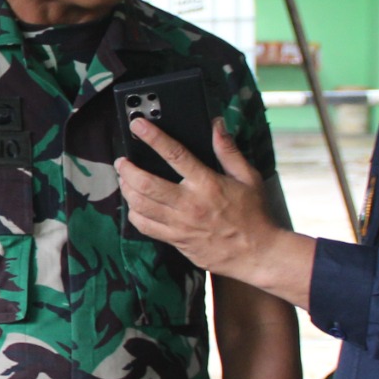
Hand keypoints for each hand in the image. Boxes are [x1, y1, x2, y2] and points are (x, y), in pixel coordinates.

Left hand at [116, 122, 311, 304]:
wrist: (257, 253)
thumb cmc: (254, 214)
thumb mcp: (248, 177)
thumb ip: (229, 151)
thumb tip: (217, 125)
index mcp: (207, 184)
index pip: (175, 155)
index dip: (154, 138)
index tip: (138, 126)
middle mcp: (190, 204)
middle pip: (146, 183)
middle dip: (127, 169)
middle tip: (122, 161)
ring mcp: (180, 225)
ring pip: (140, 205)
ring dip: (127, 190)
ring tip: (124, 180)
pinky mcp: (176, 241)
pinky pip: (146, 227)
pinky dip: (134, 214)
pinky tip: (134, 205)